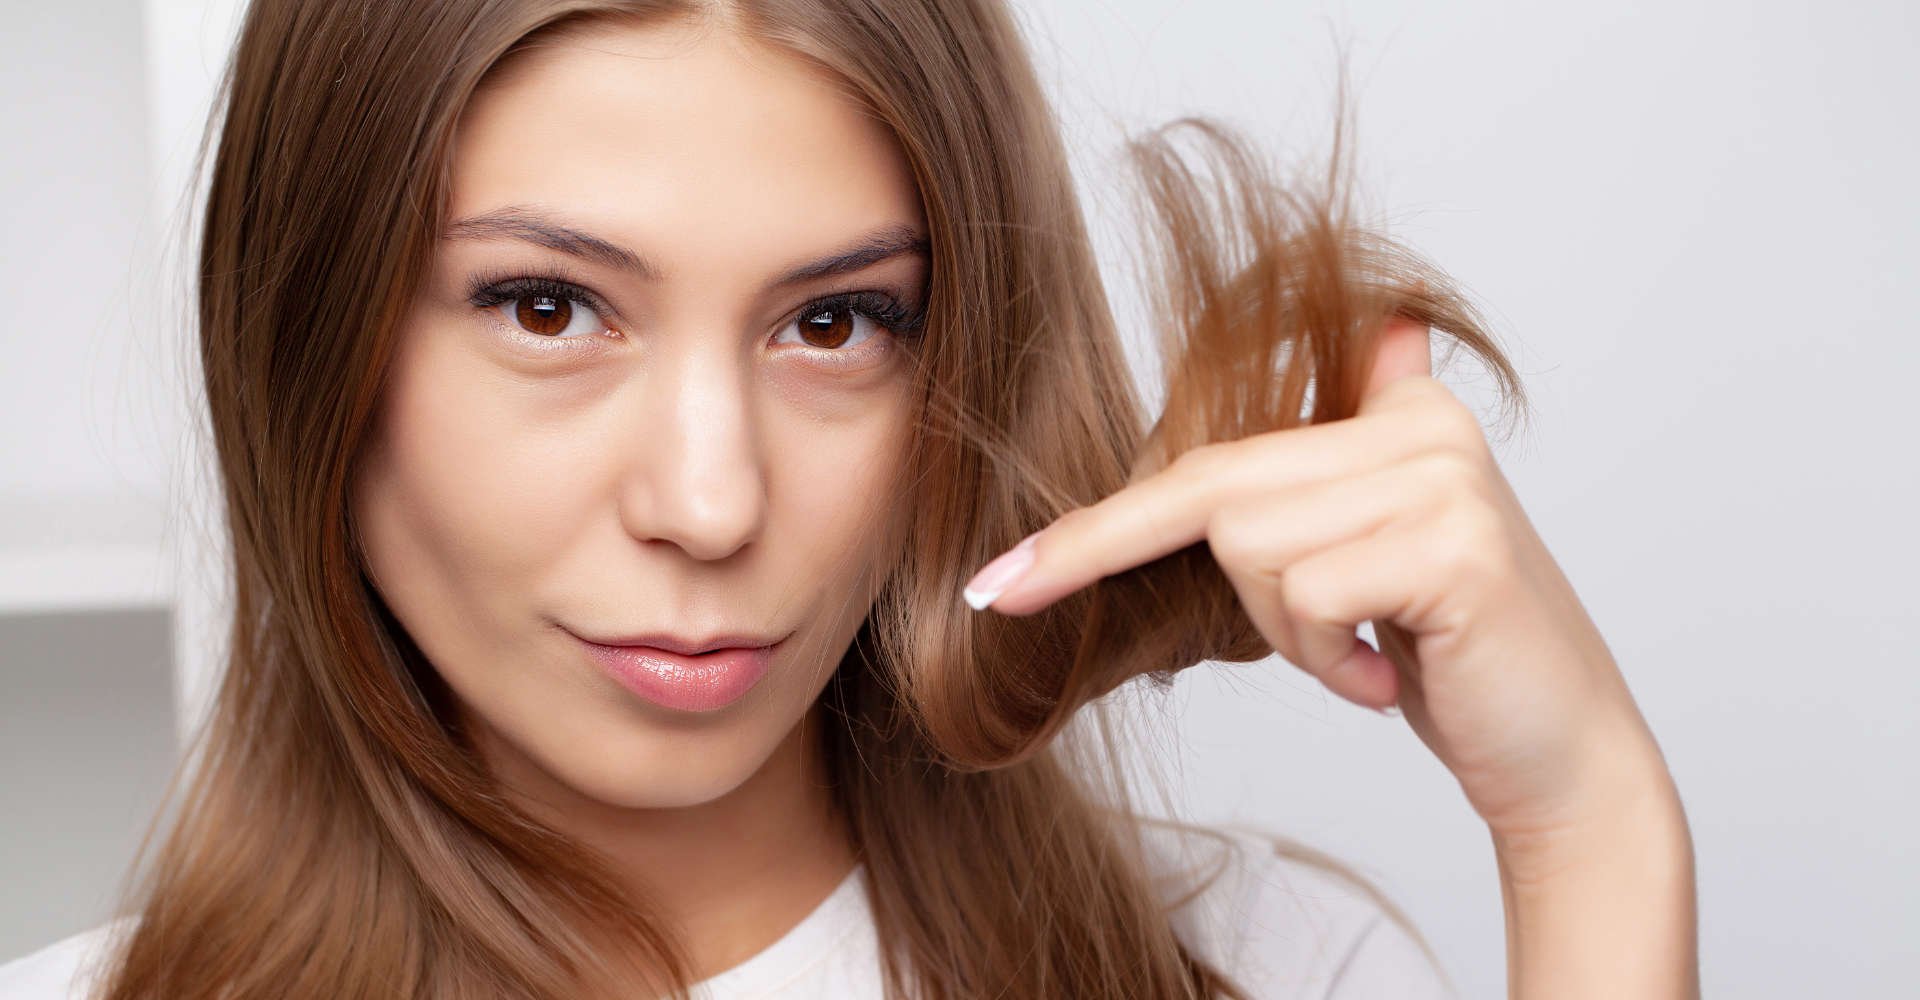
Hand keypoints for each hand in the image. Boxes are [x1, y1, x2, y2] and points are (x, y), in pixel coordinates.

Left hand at [962, 316, 1671, 842]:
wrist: (1562, 752)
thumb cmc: (1443, 660)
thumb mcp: (1354, 566)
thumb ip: (1296, 494)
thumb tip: (1214, 429)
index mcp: (1393, 412)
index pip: (1213, 454)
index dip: (1102, 520)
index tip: (1000, 579)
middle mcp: (1420, 422)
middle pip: (1216, 492)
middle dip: (1123, 562)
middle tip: (1088, 611)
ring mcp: (1441, 476)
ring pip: (1252, 547)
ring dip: (1283, 632)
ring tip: (1359, 654)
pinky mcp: (1452, 542)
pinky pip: (1307, 594)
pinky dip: (1324, 657)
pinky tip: (1385, 673)